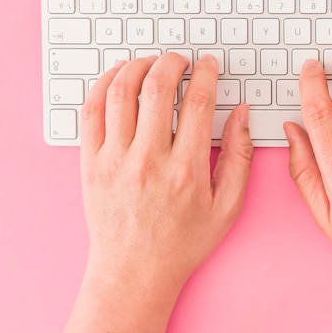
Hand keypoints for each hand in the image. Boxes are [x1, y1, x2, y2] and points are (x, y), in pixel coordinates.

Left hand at [63, 53, 252, 332]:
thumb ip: (240, 156)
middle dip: (173, 62)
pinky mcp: (90, 163)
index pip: (198, 102)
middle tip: (181, 59)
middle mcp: (148, 160)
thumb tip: (241, 114)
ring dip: (139, 66)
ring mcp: (114, 160)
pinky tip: (118, 76)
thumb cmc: (182, 241)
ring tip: (152, 63)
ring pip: (122, 91)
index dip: (206, 73)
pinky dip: (104, 84)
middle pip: (158, 87)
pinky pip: (91, 110)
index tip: (209, 65)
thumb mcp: (227, 206)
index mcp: (186, 170)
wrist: (134, 272)